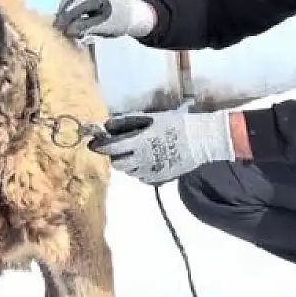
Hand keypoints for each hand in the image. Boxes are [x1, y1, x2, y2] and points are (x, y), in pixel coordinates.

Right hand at [52, 0, 156, 40]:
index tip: (60, 28)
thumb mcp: (104, 29)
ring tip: (60, 19)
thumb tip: (68, 31)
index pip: (79, 5)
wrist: (132, 14)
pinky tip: (67, 11)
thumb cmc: (118, 24)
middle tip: (57, 24)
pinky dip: (70, 1)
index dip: (67, 16)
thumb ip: (86, 28)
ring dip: (65, 5)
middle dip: (63, 10)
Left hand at [88, 109, 235, 184]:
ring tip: (137, 152)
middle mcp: (142, 161)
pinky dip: (140, 170)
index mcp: (139, 143)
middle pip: (117, 164)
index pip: (111, 148)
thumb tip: (108, 125)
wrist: (201, 140)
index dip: (100, 146)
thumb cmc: (176, 124)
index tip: (94, 143)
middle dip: (115, 156)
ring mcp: (151, 172)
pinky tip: (148, 160)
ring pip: (129, 172)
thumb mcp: (152, 118)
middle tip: (119, 147)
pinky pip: (142, 177)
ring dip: (128, 163)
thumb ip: (129, 122)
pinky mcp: (159, 179)